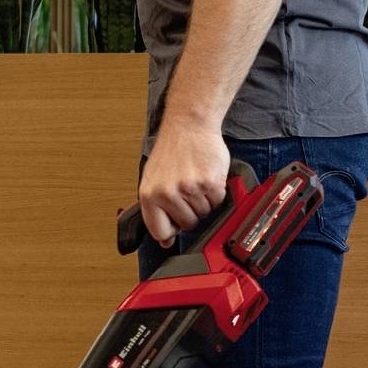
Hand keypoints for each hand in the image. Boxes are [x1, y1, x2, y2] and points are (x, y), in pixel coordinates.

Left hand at [139, 118, 229, 246]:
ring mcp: (189, 188)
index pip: (161, 232)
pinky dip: (216, 192)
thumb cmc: (171, 152)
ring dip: (204, 200)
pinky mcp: (209, 182)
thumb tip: (164, 241)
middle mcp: (168, 193)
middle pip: (188, 224)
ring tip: (196, 180)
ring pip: (205, 213)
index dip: (171, 229)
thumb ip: (156, 211)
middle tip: (187, 191)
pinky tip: (207, 176)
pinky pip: (218, 201)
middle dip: (191, 211)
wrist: (189, 125)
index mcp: (149, 195)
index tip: (175, 221)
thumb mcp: (152, 180)